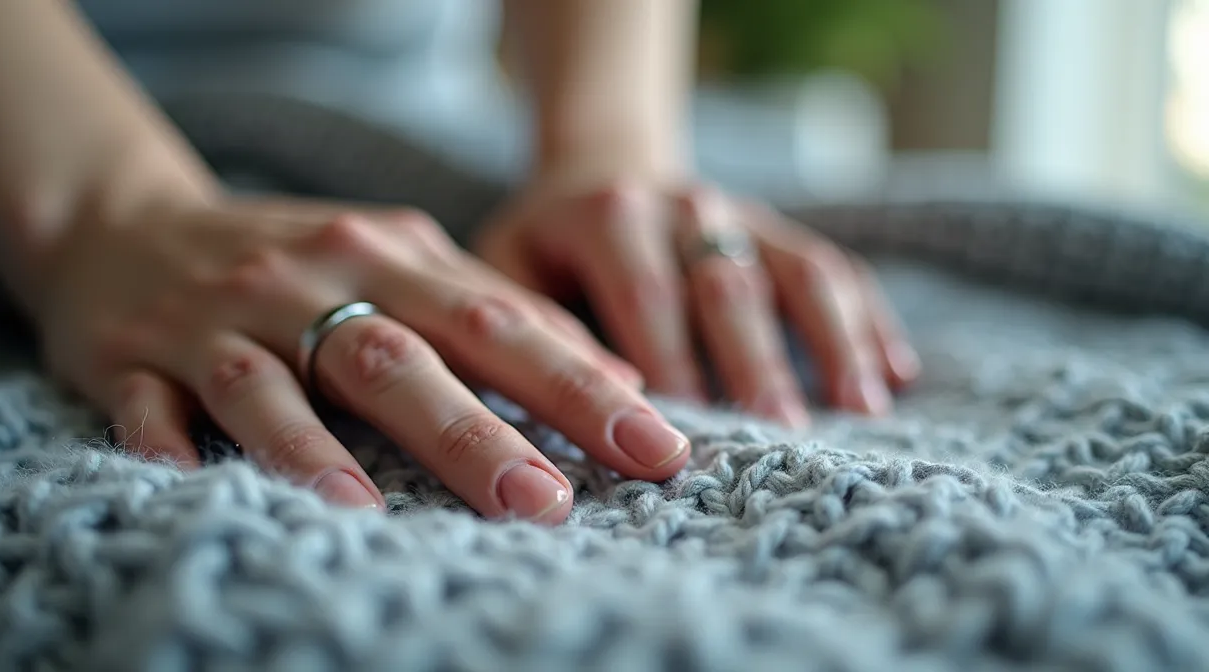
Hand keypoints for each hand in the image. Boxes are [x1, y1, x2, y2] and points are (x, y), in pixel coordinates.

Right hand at [37, 194, 691, 524]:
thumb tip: (616, 377)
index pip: (499, 321)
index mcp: (390, 255)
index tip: (654, 445)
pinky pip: (152, 403)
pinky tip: (198, 482)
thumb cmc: (298, 259)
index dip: (579, 384)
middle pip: (400, 354)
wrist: (127, 222)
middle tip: (548, 502)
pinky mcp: (134, 355)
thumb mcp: (401, 262)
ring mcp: (219, 318)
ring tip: (374, 513)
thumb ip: (497, 311)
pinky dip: (173, 441)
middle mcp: (310, 278)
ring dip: (319, 446)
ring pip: (273, 381)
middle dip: (477, 429)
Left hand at [474, 181, 920, 426]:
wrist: (600, 171)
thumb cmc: (545, 246)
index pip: (645, 294)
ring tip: (863, 410)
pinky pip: (836, 269)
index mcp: (611, 216)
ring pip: (800, 270)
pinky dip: (870, 319)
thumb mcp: (507, 266)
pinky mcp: (781, 231)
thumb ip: (532, 323)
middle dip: (757, 363)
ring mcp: (743, 214)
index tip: (683, 435)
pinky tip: (898, 375)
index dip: (669, 363)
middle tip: (779, 435)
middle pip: (730, 285)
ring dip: (835, 339)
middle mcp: (687, 206)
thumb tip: (588, 397)